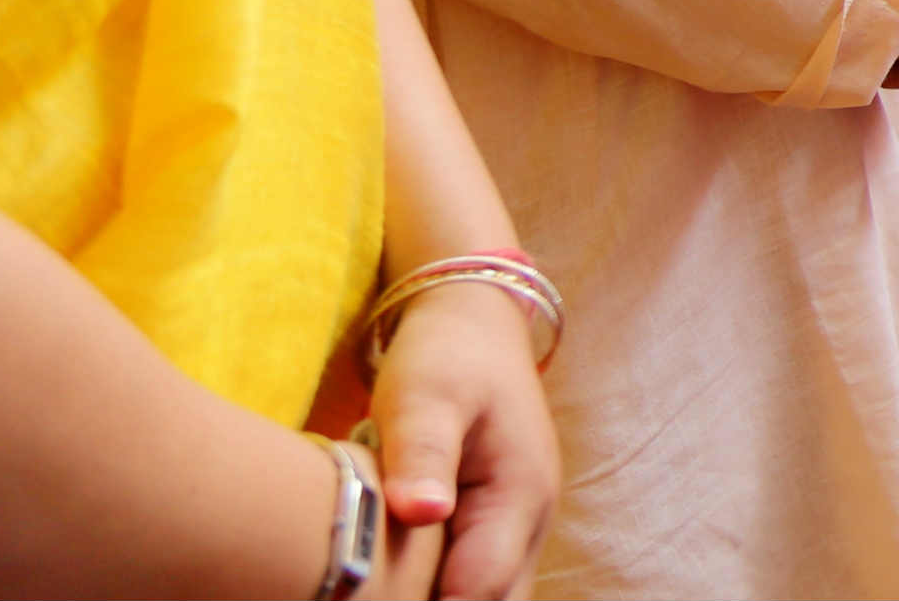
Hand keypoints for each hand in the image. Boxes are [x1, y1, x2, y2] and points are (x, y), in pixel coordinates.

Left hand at [366, 278, 558, 599]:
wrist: (474, 325)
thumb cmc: (447, 356)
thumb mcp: (426, 393)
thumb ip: (424, 452)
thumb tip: (422, 513)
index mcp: (520, 496)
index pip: (479, 590)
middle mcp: (529, 525)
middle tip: (369, 598)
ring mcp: (515, 530)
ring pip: (488, 598)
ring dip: (440, 599)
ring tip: (374, 590)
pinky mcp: (491, 530)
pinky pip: (472, 583)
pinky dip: (436, 590)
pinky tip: (390, 581)